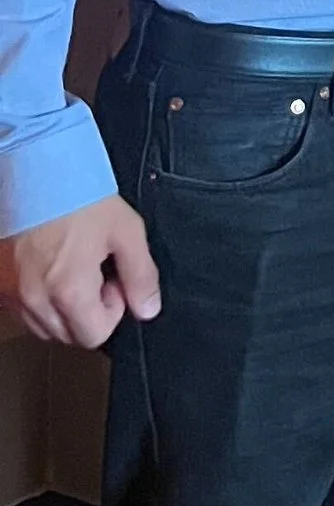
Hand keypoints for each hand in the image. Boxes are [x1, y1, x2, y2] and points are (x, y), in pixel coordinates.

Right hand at [0, 196, 159, 348]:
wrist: (37, 170)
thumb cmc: (79, 196)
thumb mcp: (126, 231)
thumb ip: (141, 275)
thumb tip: (148, 309)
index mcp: (69, 291)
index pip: (95, 336)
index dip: (113, 310)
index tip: (113, 281)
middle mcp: (35, 299)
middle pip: (69, 335)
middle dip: (88, 312)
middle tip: (94, 272)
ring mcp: (13, 293)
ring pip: (44, 327)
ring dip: (63, 309)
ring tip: (72, 267)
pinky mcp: (1, 283)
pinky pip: (23, 311)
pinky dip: (41, 301)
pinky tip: (52, 269)